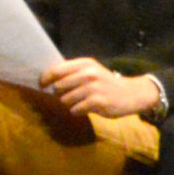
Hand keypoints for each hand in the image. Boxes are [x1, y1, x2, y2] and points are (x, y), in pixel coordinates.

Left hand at [39, 58, 162, 119]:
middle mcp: (89, 73)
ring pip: (65, 100)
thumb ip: (71, 71)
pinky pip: (75, 110)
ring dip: (69, 104)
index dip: (45, 79)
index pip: (56, 70)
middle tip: (68, 96)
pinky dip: (77, 111)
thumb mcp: (91, 71)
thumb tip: (45, 77)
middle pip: (58, 87)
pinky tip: (86, 108)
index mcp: (85, 63)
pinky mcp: (98, 102)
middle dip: (59, 94)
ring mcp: (94, 88)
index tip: (42, 85)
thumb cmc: (106, 83)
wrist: (131, 94)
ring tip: (79, 102)